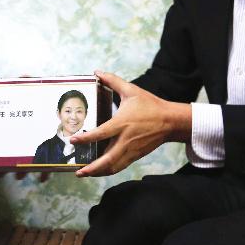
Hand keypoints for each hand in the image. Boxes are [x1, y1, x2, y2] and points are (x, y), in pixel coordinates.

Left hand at [71, 70, 189, 177]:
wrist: (170, 121)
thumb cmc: (150, 105)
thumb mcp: (131, 90)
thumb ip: (113, 80)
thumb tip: (97, 71)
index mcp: (122, 123)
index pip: (101, 133)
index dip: (86, 138)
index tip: (73, 140)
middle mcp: (125, 140)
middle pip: (107, 160)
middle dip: (92, 168)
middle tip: (78, 172)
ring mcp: (131, 150)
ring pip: (113, 167)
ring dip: (99, 172)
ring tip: (85, 174)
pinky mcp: (136, 155)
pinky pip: (120, 166)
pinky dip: (109, 170)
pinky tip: (100, 171)